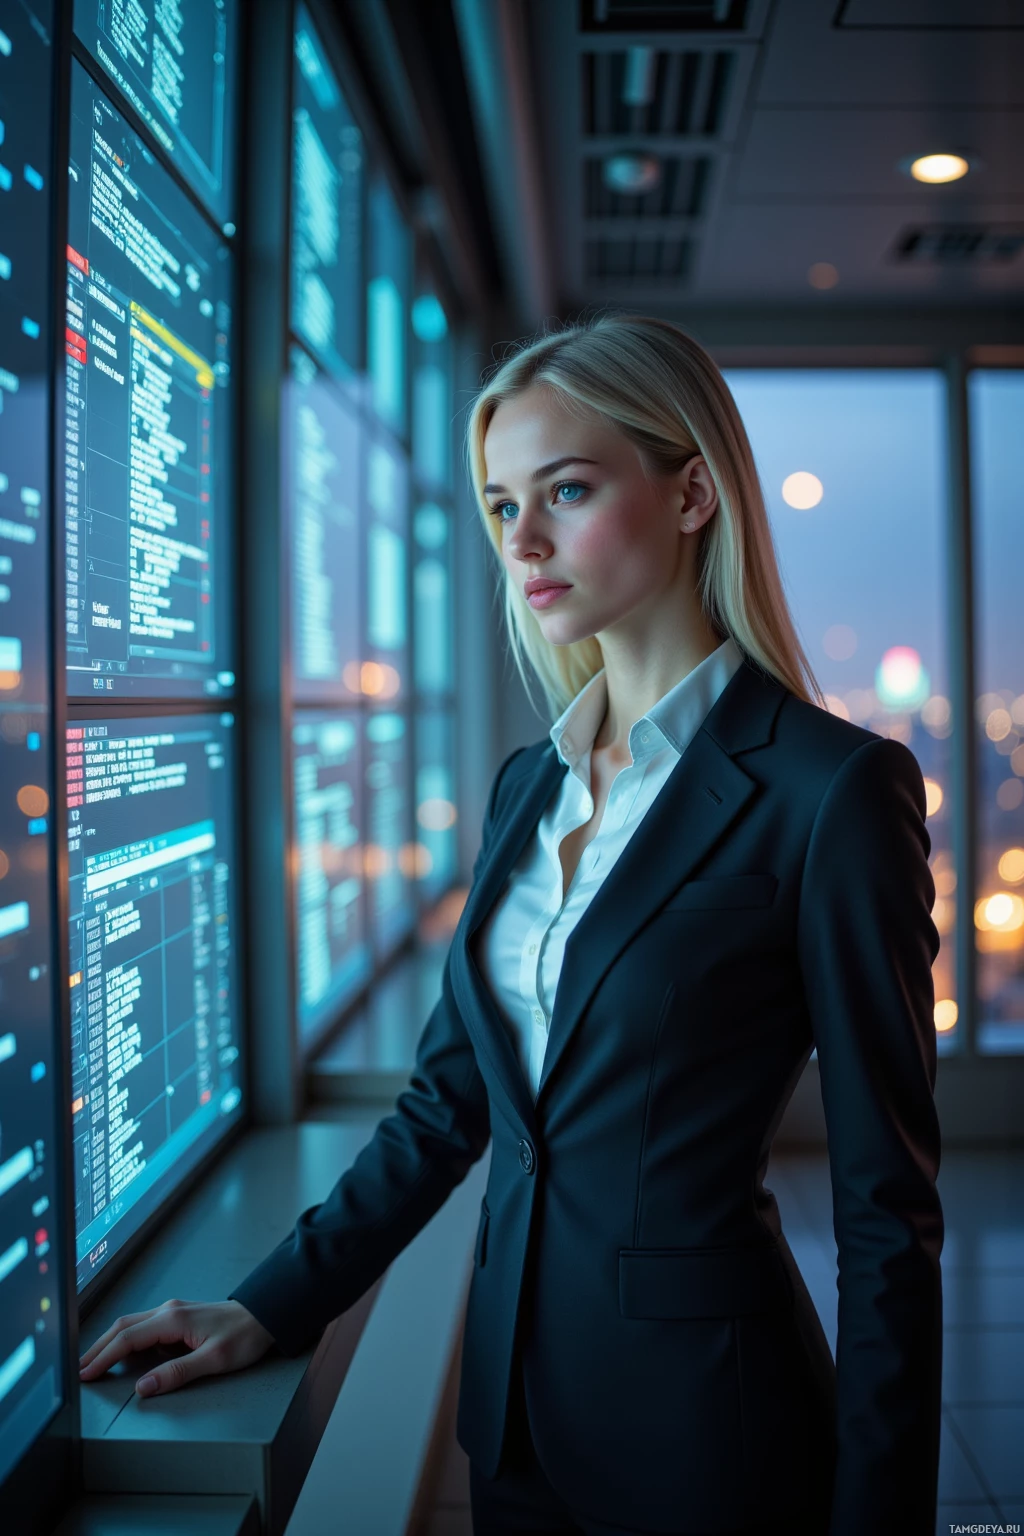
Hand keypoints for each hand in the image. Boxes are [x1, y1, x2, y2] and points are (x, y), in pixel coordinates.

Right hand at [78, 1298, 275, 1396]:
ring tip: (93, 1363)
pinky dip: (126, 1339)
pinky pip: (144, 1326)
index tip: (85, 1374)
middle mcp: (169, 1311)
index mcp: (173, 1319)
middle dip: (98, 1348)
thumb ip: (176, 1373)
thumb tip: (142, 1386)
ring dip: (110, 1343)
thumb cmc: (244, 1336)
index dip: (103, 1357)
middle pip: (123, 1328)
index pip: (127, 1339)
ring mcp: (173, 1312)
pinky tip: (123, 1353)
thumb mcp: (214, 1360)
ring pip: (132, 1324)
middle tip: (79, 1370)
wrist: (266, 1315)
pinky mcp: (179, 1317)